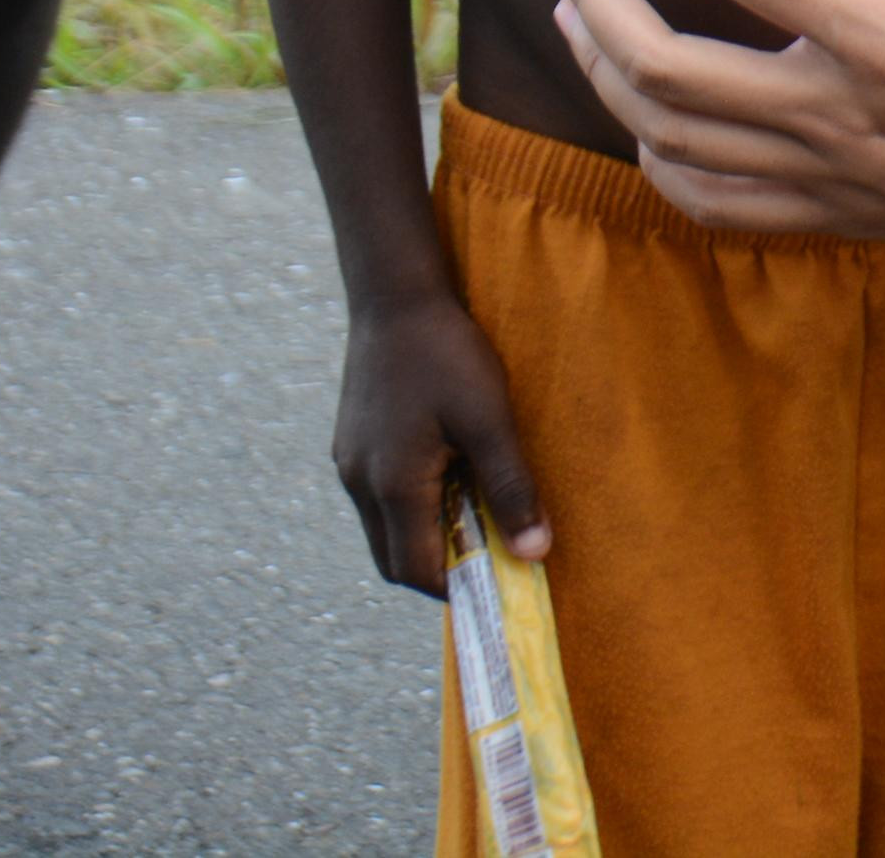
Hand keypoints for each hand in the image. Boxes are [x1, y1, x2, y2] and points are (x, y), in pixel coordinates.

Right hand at [333, 290, 548, 596]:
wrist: (396, 297)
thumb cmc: (447, 354)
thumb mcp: (490, 420)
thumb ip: (511, 488)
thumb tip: (534, 553)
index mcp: (393, 486)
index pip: (417, 570)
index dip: (457, 587)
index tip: (499, 585)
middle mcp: (360, 484)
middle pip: (394, 559)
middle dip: (440, 569)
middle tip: (492, 552)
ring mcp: (349, 464)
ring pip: (384, 529)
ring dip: (425, 535)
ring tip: (475, 509)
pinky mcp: (351, 444)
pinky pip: (378, 498)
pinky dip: (411, 506)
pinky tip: (448, 473)